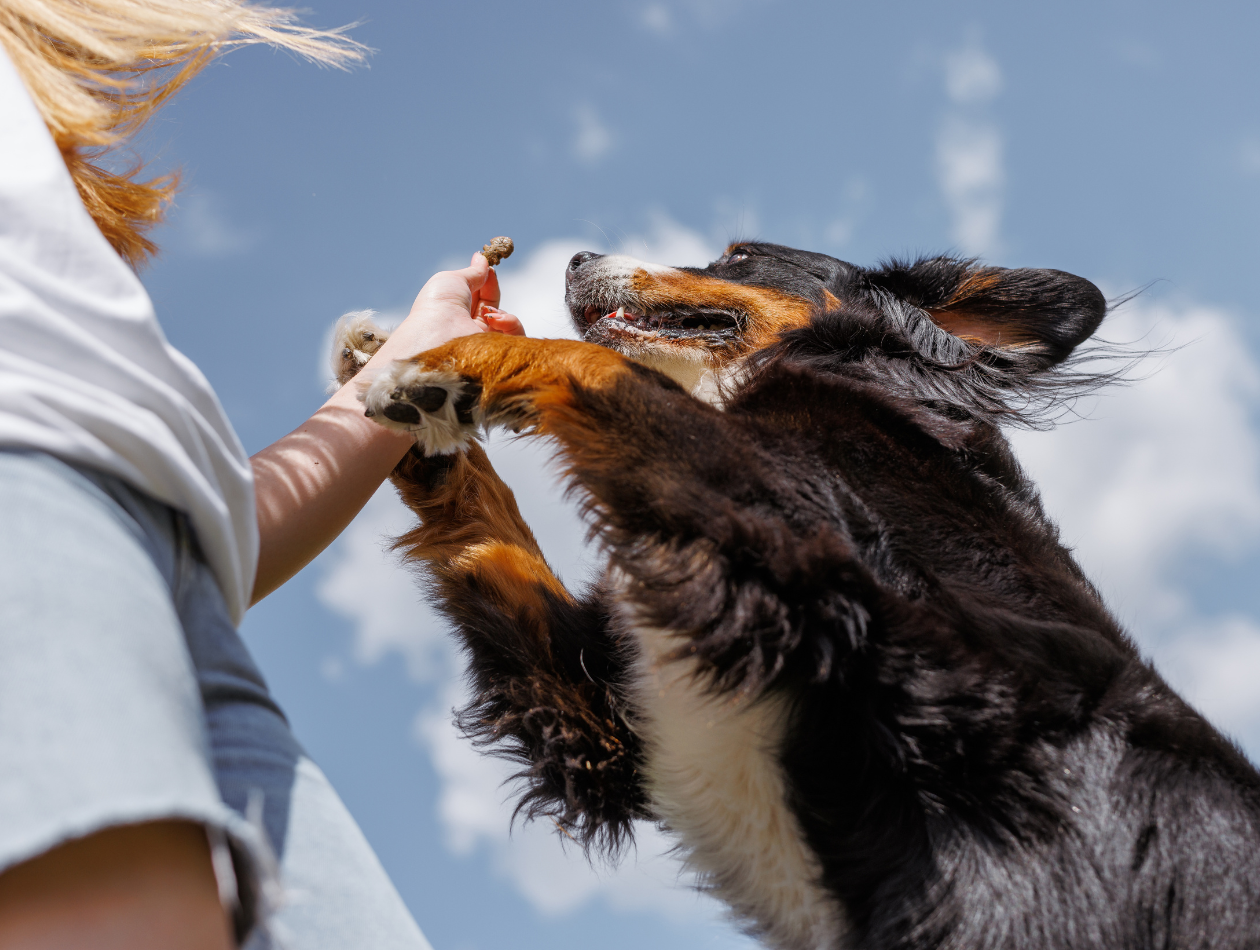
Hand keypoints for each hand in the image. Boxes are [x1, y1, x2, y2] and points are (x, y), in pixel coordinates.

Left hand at [380, 252, 523, 359]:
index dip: (486, 280)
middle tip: (490, 278)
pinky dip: (510, 323)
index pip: (480, 295)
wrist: (440, 335)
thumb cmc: (438, 305)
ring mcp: (484, 343)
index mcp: (455, 312)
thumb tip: (483, 258)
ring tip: (488, 311)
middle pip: (494, 307)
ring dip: (502, 311)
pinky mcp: (498, 355)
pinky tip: (494, 320)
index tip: (489, 267)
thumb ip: (473, 272)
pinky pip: (516, 337)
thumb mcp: (452, 279)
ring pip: (508, 323)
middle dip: (493, 291)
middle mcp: (469, 329)